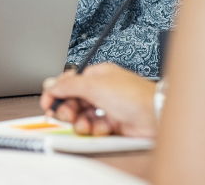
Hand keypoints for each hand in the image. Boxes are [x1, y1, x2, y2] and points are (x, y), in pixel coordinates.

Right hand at [40, 63, 156, 137]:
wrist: (156, 116)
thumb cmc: (133, 95)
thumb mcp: (94, 86)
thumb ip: (69, 85)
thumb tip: (50, 84)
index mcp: (95, 75)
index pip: (68, 82)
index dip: (56, 92)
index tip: (47, 103)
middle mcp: (100, 89)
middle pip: (73, 100)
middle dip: (68, 109)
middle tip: (66, 116)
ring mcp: (107, 106)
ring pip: (83, 115)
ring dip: (80, 121)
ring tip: (84, 125)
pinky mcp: (113, 123)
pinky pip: (95, 126)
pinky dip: (95, 128)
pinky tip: (100, 127)